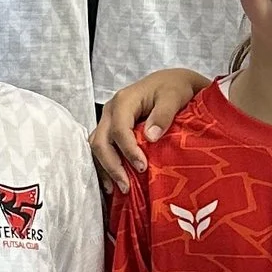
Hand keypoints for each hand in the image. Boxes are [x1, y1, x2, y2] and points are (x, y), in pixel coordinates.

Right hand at [88, 69, 209, 186]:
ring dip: (106, 169)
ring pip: (97, 146)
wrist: (172, 82)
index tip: (142, 167)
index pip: (119, 130)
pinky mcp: (111, 129)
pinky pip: (101, 149)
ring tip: (120, 188)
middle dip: (112, 165)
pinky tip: (113, 183)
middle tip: (127, 186)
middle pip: (101, 141)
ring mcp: (109, 120)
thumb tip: (151, 137)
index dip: (128, 151)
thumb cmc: (174, 88)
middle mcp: (111, 110)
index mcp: (124, 101)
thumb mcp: (174, 96)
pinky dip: (105, 166)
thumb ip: (163, 114)